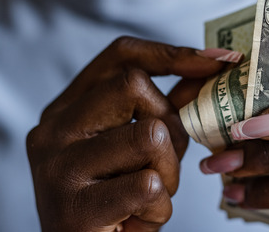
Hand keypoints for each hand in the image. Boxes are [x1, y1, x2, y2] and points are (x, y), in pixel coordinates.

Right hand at [27, 36, 238, 231]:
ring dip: (168, 172)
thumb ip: (163, 110)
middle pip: (134, 85)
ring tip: (149, 198)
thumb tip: (209, 66)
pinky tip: (137, 222)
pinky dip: (159, 209)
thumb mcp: (136, 151)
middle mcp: (51, 131)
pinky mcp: (74, 208)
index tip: (217, 61)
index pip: (119, 55)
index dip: (171, 53)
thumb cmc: (114, 206)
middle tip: (165, 164)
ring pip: (149, 134)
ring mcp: (58, 168)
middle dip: (171, 124)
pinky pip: (149, 184)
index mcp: (64, 110)